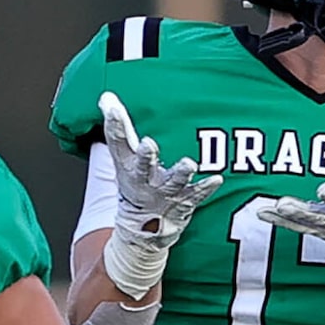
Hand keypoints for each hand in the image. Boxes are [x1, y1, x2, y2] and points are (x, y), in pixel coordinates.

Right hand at [100, 91, 221, 297]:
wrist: (143, 229)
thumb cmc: (136, 183)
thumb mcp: (122, 157)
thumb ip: (118, 127)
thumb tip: (107, 96)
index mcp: (128, 165)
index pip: (118, 142)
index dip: (115, 125)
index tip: (114, 109)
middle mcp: (145, 179)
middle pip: (143, 165)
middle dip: (145, 156)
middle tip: (148, 144)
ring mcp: (165, 192)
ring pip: (172, 182)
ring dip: (180, 173)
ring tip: (188, 164)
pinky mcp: (184, 202)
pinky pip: (197, 195)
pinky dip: (206, 187)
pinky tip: (217, 179)